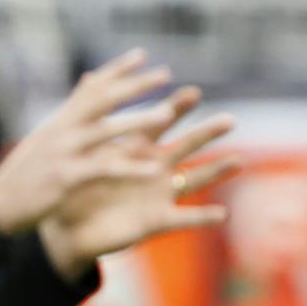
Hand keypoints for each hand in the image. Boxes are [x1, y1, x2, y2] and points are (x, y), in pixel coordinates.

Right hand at [0, 49, 182, 236]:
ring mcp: (64, 151)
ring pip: (106, 129)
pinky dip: (131, 169)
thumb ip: (70, 112)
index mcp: (60, 120)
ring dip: (138, 119)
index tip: (142, 54)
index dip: (117, 69)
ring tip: (168, 112)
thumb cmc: (25, 173)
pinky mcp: (67, 178)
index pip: (92, 87)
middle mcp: (62, 129)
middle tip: (165, 73)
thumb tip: (87, 83)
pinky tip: (155, 169)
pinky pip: (104, 170)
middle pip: (102, 99)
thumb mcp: (46, 136)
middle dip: (134, 85)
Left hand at [38, 86, 240, 281]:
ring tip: (238, 161)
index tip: (193, 92)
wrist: (68, 228)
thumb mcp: (82, 149)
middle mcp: (155, 169)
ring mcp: (159, 194)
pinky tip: (223, 214)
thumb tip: (88, 77)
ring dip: (216, 171)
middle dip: (207, 133)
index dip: (176, 108)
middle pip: (186, 146)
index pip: (160, 122)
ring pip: (194, 179)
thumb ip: (91, 116)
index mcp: (136, 148)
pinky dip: (203, 217)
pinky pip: (183, 219)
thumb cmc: (75, 187)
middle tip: (230, 120)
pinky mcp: (156, 220)